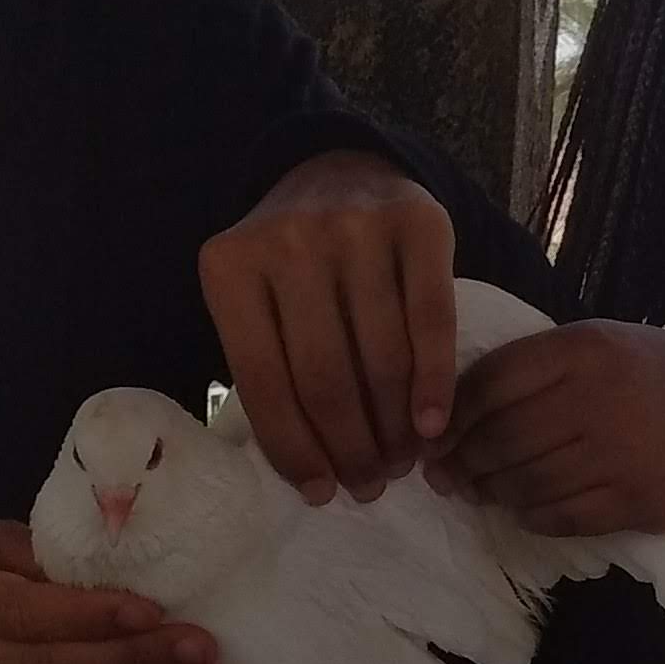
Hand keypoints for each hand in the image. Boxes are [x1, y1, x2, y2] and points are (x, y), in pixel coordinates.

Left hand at [200, 154, 459, 501]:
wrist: (341, 170)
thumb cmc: (293, 261)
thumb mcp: (255, 297)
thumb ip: (268, 362)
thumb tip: (310, 473)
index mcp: (230, 268)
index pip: (262, 382)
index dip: (294, 449)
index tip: (321, 493)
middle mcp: (288, 242)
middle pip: (324, 378)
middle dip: (351, 448)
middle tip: (370, 484)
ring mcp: (355, 228)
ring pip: (380, 358)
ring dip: (394, 428)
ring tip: (401, 462)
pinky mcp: (418, 223)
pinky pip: (431, 320)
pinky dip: (434, 382)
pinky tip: (434, 424)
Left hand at [432, 320, 664, 535]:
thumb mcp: (607, 347)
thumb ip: (540, 369)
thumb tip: (454, 413)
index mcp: (587, 348)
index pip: (491, 382)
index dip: (450, 414)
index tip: (433, 434)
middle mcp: (599, 397)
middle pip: (500, 438)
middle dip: (461, 462)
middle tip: (445, 475)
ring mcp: (618, 454)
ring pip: (524, 482)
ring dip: (490, 492)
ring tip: (478, 492)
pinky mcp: (633, 502)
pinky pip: (558, 516)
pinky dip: (530, 515)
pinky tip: (523, 508)